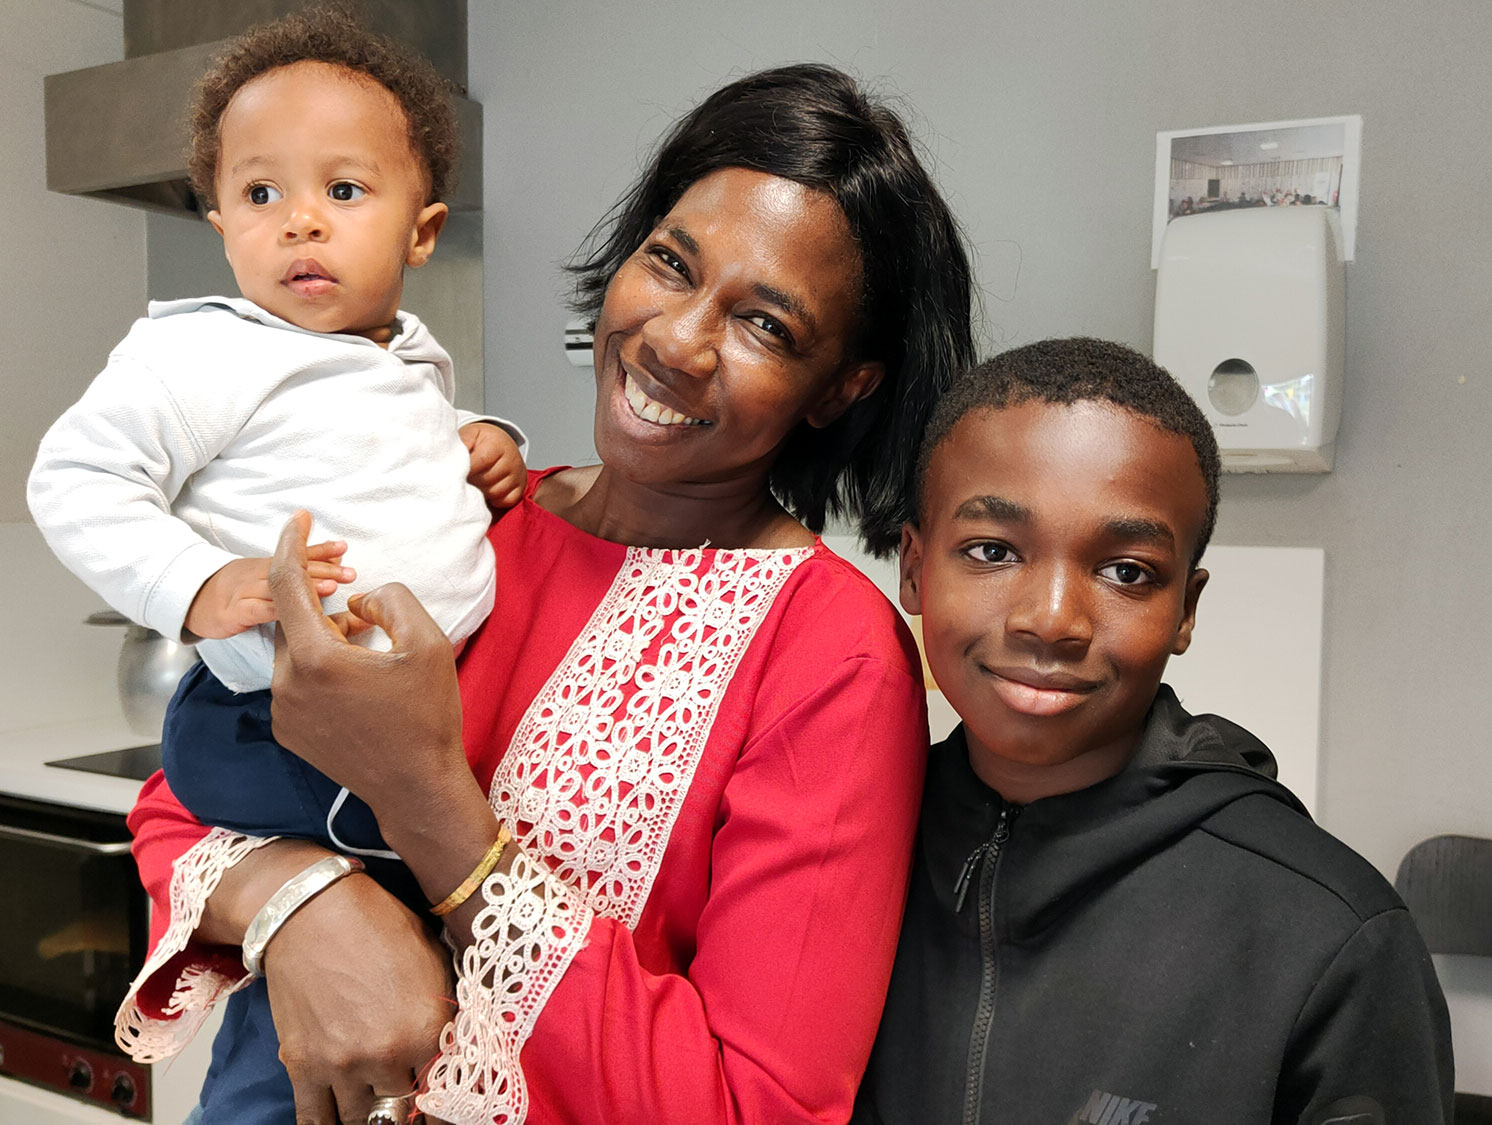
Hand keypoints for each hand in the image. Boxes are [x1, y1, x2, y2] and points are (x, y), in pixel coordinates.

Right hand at [183, 543, 353, 640]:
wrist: (190, 600)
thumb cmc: (233, 591)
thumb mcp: (262, 576)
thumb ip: (293, 572)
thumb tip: (331, 563)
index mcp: (266, 566)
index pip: (296, 555)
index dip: (321, 551)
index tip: (344, 548)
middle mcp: (257, 574)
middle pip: (292, 569)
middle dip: (323, 570)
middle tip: (350, 572)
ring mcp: (244, 591)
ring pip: (278, 587)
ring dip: (305, 586)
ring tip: (331, 588)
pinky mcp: (233, 612)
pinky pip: (257, 610)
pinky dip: (276, 610)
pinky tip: (293, 612)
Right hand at [261, 869, 454, 1124]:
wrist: (312, 911)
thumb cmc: (379, 925)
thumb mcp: (434, 959)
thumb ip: (446, 1011)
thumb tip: (457, 1047)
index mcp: (429, 1027)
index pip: (444, 1088)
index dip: (442, 1098)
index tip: (438, 1103)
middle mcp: (388, 1054)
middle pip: (402, 1109)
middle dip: (405, 1104)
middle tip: (403, 1098)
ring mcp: (343, 1065)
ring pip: (361, 1121)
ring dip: (368, 1114)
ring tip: (373, 1105)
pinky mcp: (302, 1065)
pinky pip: (313, 1120)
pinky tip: (337, 1120)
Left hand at [267, 512, 467, 822]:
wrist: (416, 788)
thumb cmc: (427, 717)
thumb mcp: (427, 643)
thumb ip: (390, 599)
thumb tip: (358, 600)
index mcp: (316, 659)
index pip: (286, 585)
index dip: (290, 544)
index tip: (297, 517)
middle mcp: (286, 685)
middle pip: (294, 620)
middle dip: (326, 608)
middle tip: (372, 622)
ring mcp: (283, 712)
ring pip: (295, 652)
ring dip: (325, 640)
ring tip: (372, 657)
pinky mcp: (287, 732)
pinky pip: (295, 681)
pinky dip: (320, 669)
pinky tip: (358, 685)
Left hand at [460, 422, 525, 509]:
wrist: (501, 443)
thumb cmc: (481, 442)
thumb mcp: (470, 434)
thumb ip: (461, 442)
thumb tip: (451, 455)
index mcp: (498, 443)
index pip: (482, 461)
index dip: (467, 469)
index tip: (456, 471)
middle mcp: (512, 459)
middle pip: (487, 479)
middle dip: (472, 481)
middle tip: (464, 478)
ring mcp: (518, 475)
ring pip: (495, 492)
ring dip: (481, 491)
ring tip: (474, 483)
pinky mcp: (521, 488)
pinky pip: (506, 501)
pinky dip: (494, 499)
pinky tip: (486, 490)